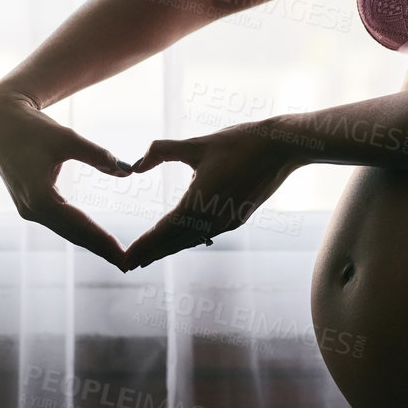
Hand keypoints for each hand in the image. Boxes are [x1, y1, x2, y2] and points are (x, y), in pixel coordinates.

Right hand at [0, 86, 131, 269]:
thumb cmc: (33, 128)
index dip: (104, 242)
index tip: (125, 257)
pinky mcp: (28, 204)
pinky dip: (78, 230)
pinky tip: (94, 237)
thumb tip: (127, 171)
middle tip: (128, 264)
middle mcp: (31, 209)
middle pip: (73, 234)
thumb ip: (98, 156)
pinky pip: (58, 222)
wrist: (0, 123)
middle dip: (100, 249)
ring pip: (65, 230)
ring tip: (114, 254)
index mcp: (39, 197)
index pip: (80, 226)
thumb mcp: (68, 139)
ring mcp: (28, 209)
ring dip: (90, 242)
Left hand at [121, 120, 304, 270]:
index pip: (163, 231)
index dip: (143, 246)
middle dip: (150, 253)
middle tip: (128, 265)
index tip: (125, 259)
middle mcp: (212, 220)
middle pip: (174, 242)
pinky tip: (181, 239)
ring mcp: (226, 222)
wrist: (281, 149)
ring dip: (168, 249)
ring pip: (190, 240)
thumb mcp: (197, 144)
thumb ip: (162, 151)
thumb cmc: (239, 142)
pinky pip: (206, 234)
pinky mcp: (237, 218)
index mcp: (199, 203)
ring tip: (149, 256)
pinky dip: (188, 240)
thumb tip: (136, 164)